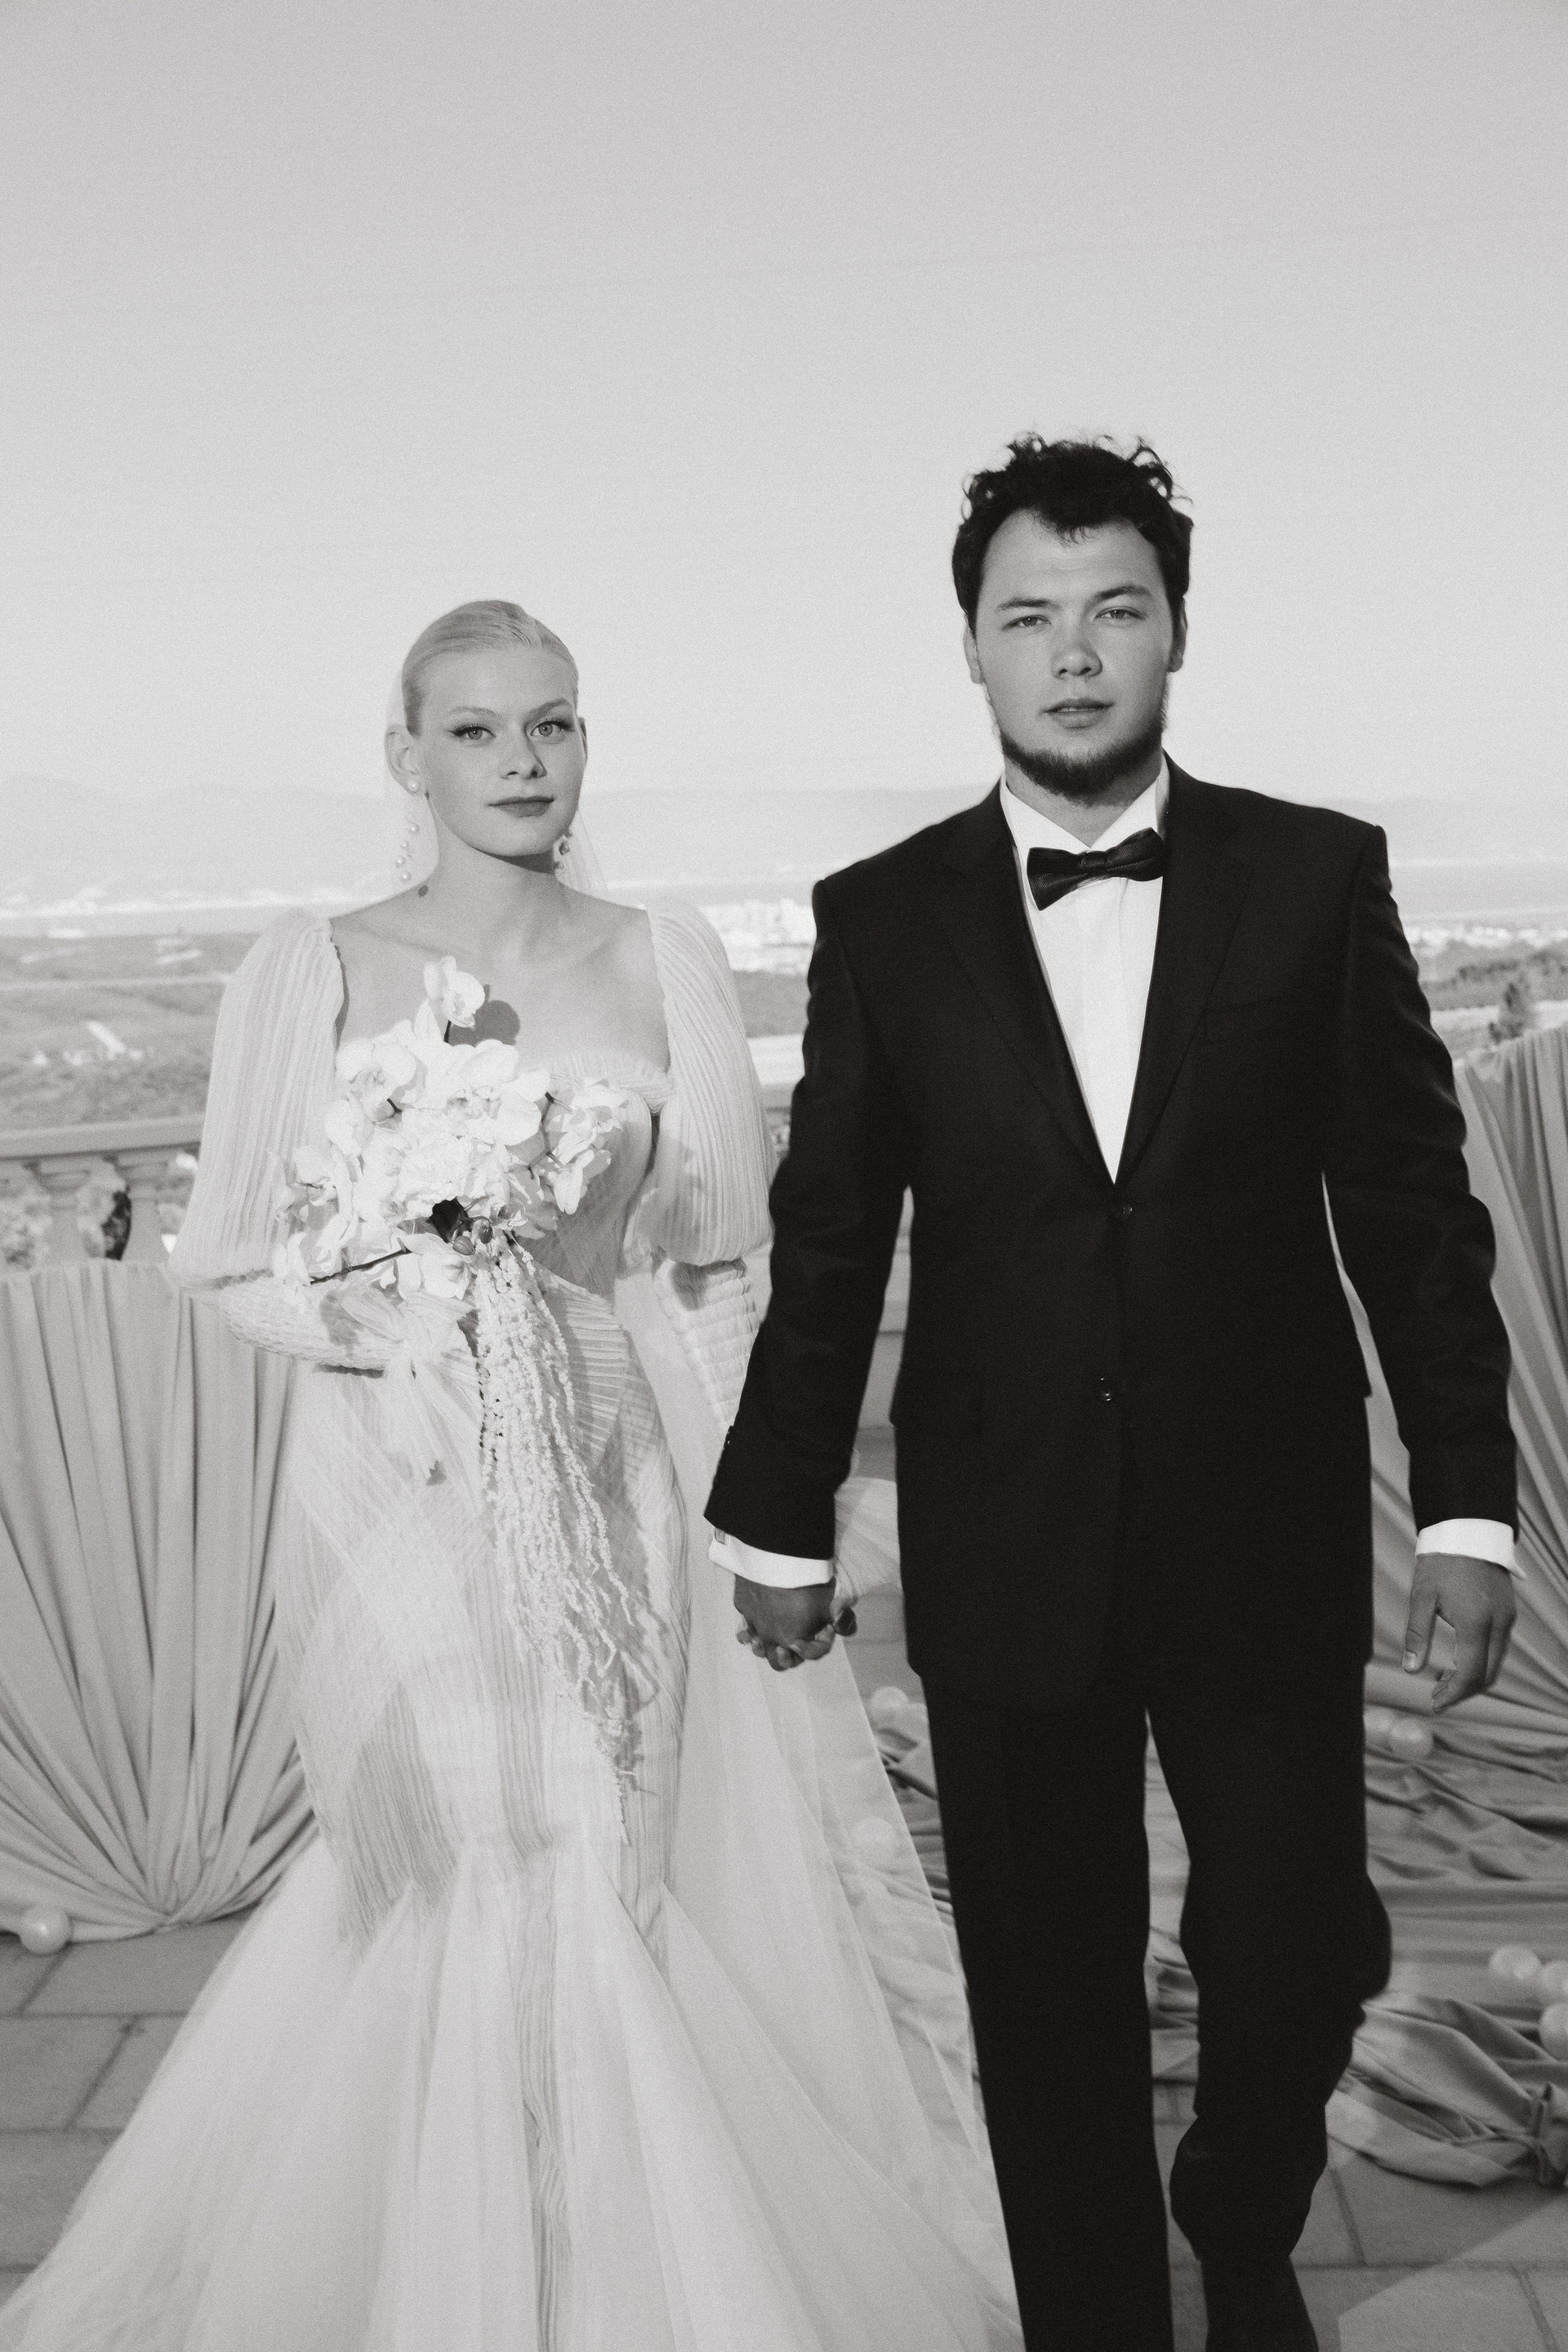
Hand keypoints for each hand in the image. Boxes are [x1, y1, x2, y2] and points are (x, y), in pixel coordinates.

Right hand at [733, 1575, 845, 1671]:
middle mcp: (771, 1638)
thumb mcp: (829, 1601)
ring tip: (769, 1633)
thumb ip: (838, 1617)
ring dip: (764, 1644)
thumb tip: (841, 1625)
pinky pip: (745, 1622)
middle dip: (787, 1656)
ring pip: (757, 1645)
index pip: (810, 1655)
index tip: (821, 1628)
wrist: (778, 1556)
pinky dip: (751, 1623)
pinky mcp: (742, 1605)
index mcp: (794, 1641)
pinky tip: (758, 1613)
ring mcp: (753, 1623)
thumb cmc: (807, 1582)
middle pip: (778, 1662)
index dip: (818, 1644)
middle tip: (793, 1641)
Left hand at [1402, 1551, 1516, 1711]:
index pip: (1470, 1675)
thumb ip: (1417, 1634)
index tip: (1435, 1703)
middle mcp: (1499, 1625)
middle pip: (1488, 1675)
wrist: (1469, 1531)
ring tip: (1443, 1678)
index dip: (1453, 1695)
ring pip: (1497, 1664)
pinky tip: (1459, 1658)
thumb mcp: (1422, 1596)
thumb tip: (1411, 1670)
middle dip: (1463, 1691)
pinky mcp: (1509, 1613)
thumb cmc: (1441, 1562)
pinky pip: (1500, 1648)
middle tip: (1436, 1694)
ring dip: (1473, 1678)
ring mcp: (1507, 1619)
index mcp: (1476, 1623)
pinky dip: (1482, 1661)